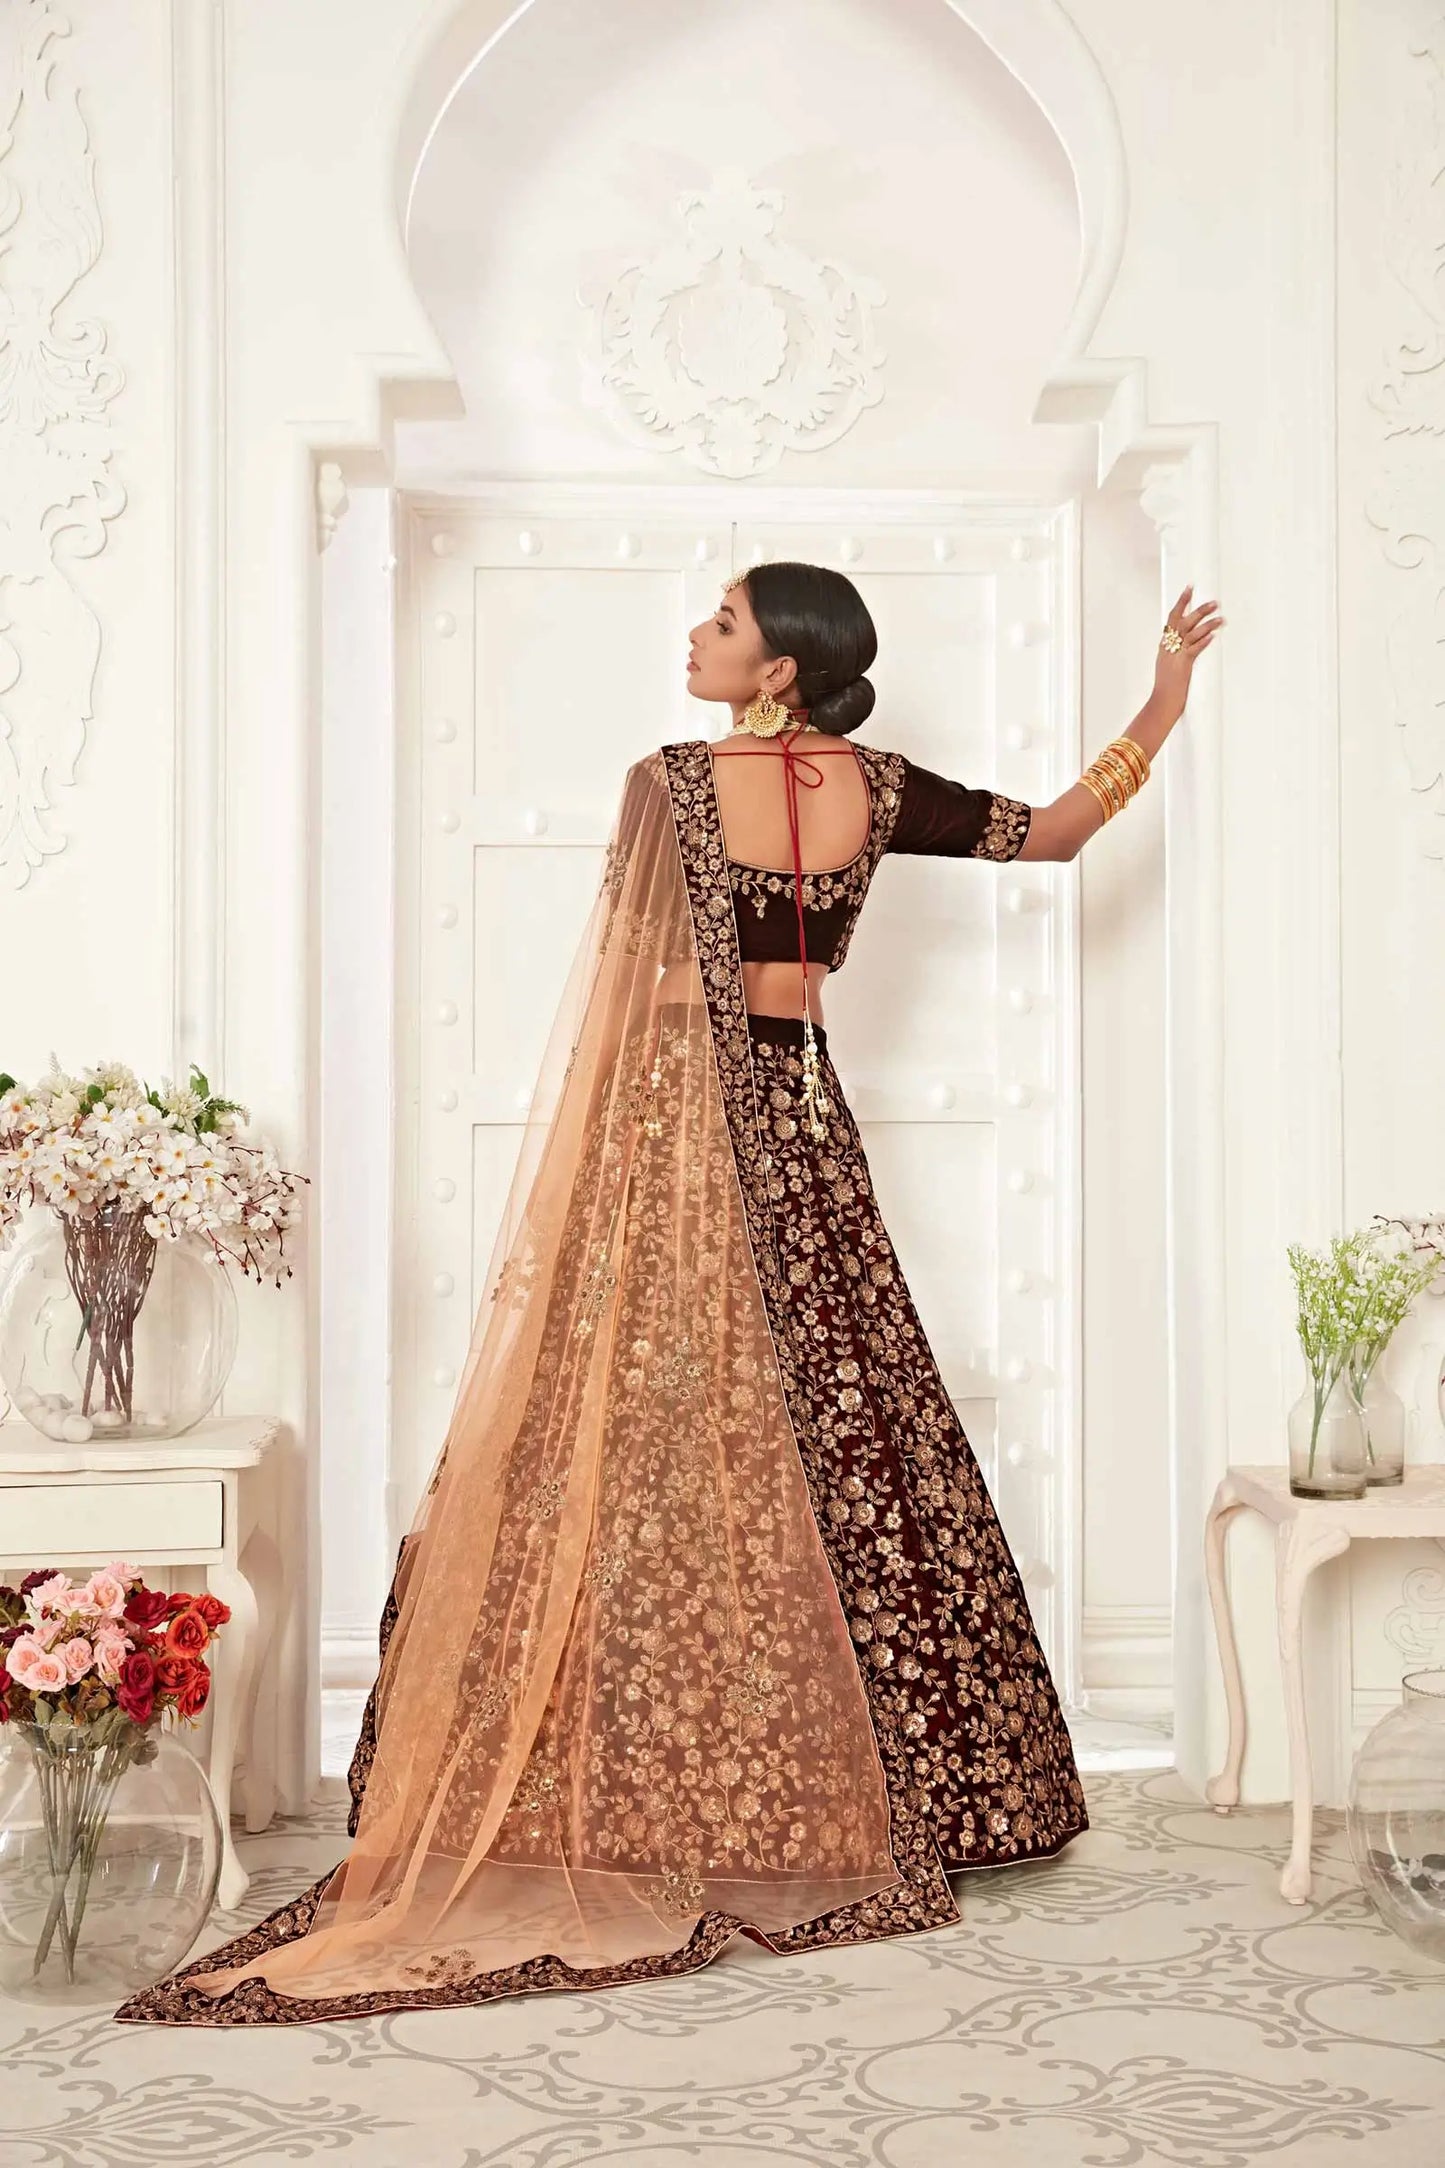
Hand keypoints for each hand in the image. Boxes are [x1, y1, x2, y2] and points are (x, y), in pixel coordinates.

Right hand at [1153, 585, 1224, 718]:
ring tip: (1220, 616)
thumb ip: (1176, 653)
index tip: (1190, 588)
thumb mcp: (1168, 666)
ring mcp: (1175, 655)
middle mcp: (1168, 647)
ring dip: (1206, 623)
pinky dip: (1203, 641)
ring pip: (1190, 633)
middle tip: (1213, 601)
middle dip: (1198, 609)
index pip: (1172, 618)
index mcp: (1164, 646)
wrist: (1161, 703)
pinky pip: (1194, 649)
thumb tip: (1188, 644)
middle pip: (1182, 621)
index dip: (1181, 602)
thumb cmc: (1166, 688)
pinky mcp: (1182, 665)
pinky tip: (1213, 635)